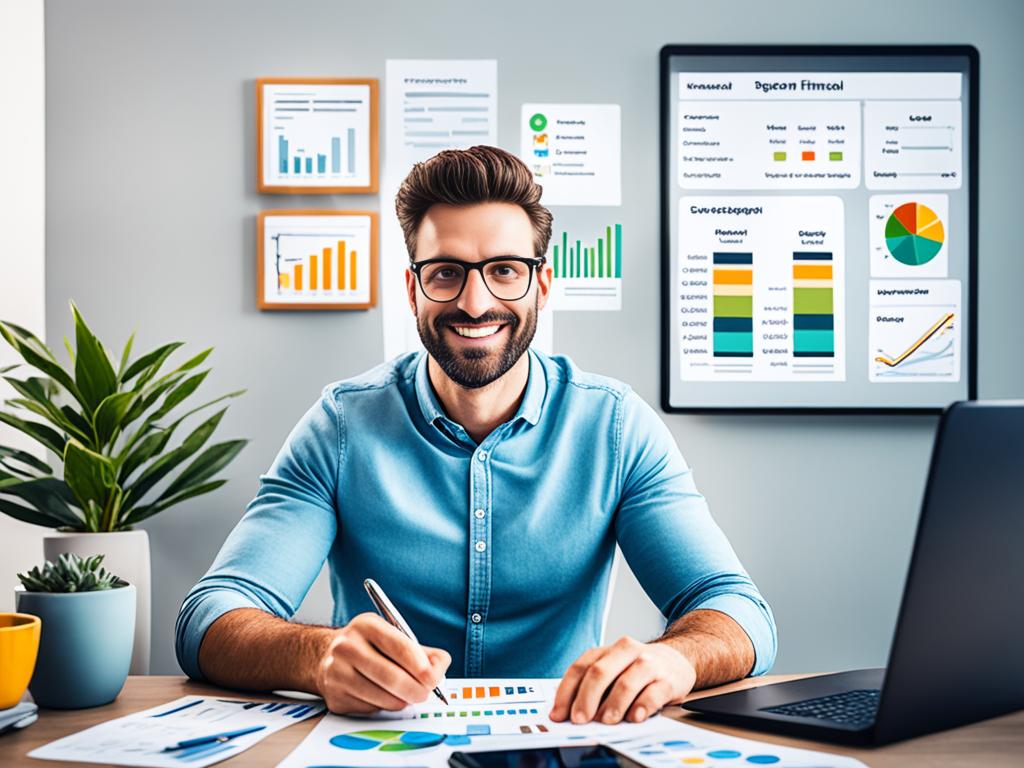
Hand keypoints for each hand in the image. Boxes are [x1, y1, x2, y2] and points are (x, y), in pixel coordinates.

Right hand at [315, 612, 450, 713]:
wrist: (327, 657)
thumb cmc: (369, 647)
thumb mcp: (392, 636)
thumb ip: (421, 651)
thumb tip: (441, 666)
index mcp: (366, 625)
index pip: (401, 647)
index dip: (422, 666)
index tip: (434, 678)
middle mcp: (347, 647)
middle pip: (392, 677)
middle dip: (417, 690)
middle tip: (425, 694)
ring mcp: (337, 673)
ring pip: (383, 698)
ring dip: (402, 701)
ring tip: (405, 695)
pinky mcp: (335, 697)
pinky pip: (370, 710)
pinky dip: (383, 707)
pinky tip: (382, 696)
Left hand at [550, 637, 696, 723]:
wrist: (677, 660)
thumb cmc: (638, 669)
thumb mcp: (615, 668)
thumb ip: (594, 686)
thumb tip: (570, 712)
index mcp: (609, 650)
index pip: (581, 667)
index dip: (567, 692)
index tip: (559, 714)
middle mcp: (627, 652)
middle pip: (600, 672)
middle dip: (586, 698)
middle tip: (579, 719)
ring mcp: (649, 664)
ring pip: (626, 683)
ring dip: (613, 704)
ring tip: (606, 721)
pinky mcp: (668, 680)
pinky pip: (653, 693)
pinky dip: (642, 707)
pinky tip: (634, 717)